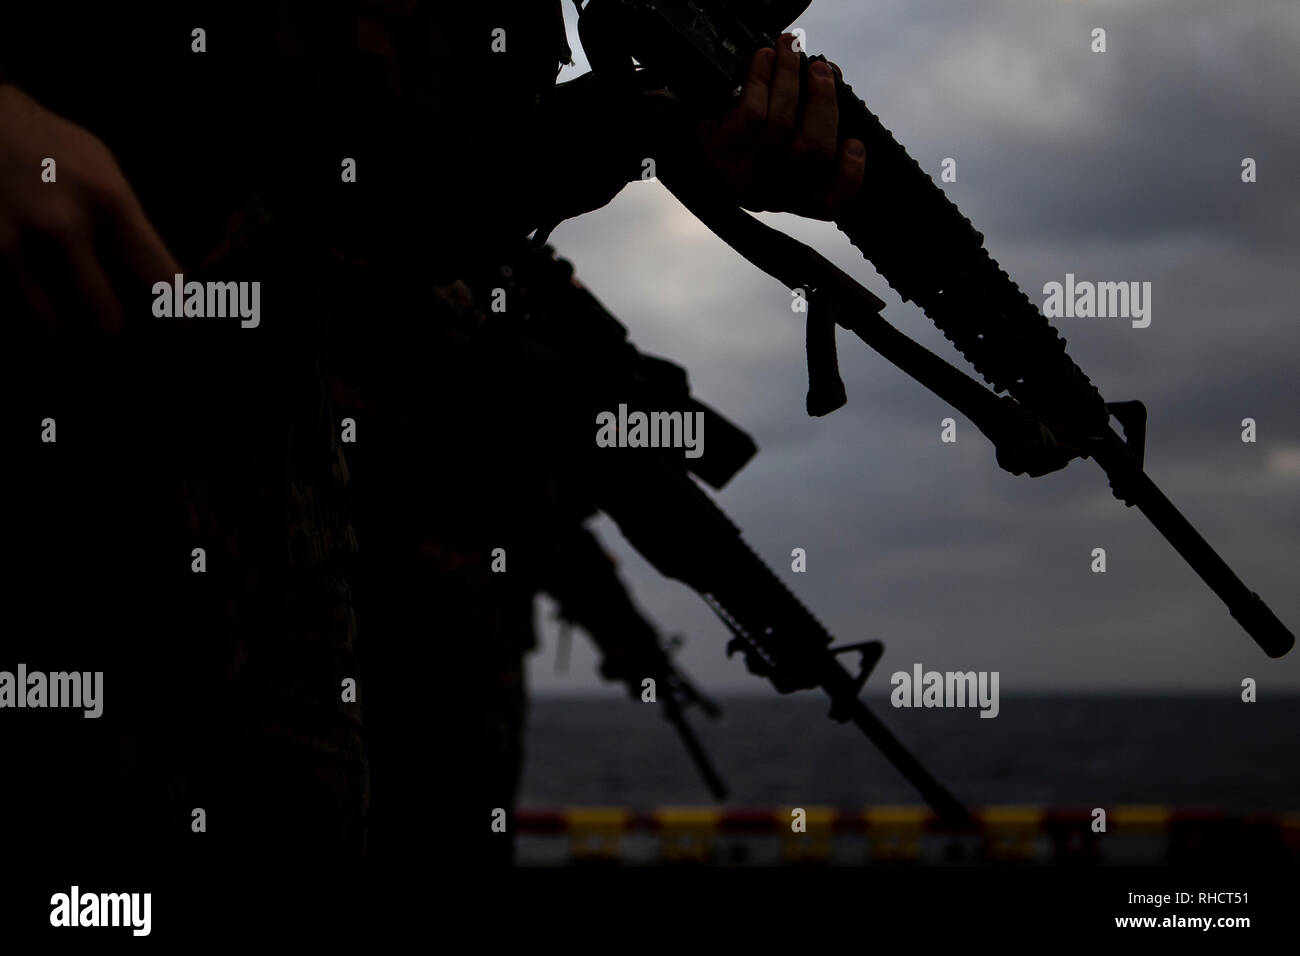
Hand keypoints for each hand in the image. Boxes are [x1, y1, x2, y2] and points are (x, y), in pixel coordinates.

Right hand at [0, 83, 179, 331]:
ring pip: (56, 327)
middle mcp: (64, 227)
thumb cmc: (53, 148)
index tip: (179, 322)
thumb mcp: (105, 172)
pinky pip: (20, 308)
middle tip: (119, 332)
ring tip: (79, 327)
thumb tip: (163, 285)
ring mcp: (17, 244)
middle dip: (116, 332)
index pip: (159, 277)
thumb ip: (129, 226)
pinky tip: (46, 305)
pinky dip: (36, 316)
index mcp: (109, 202)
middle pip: (108, 317)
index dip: (175, 310)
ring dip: (70, 333)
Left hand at [692, 34, 865, 219]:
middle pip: (811, 151)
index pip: (831, 202)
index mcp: (795, 196)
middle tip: (820, 70)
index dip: (850, 176)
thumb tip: (830, 78)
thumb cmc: (743, 133)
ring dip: (789, 79)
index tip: (855, 144)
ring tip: (790, 51)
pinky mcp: (719, 156)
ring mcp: (742, 178)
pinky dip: (762, 79)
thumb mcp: (782, 137)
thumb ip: (811, 119)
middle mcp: (770, 195)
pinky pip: (750, 113)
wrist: (681, 136)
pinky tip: (765, 60)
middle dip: (822, 102)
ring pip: (780, 126)